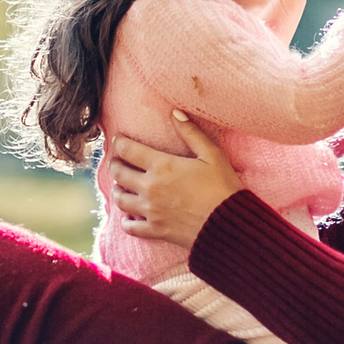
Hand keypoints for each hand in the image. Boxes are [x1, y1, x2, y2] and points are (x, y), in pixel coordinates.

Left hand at [108, 113, 243, 249]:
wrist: (229, 224)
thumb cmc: (223, 187)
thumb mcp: (212, 154)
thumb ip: (191, 133)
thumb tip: (174, 112)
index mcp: (162, 166)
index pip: (129, 150)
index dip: (120, 143)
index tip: (117, 140)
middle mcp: (150, 187)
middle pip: (119, 174)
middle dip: (114, 165)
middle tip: (115, 162)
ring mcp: (150, 211)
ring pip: (120, 200)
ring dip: (117, 191)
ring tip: (119, 187)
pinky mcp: (155, 230)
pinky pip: (130, 227)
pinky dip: (126, 221)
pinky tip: (129, 217)